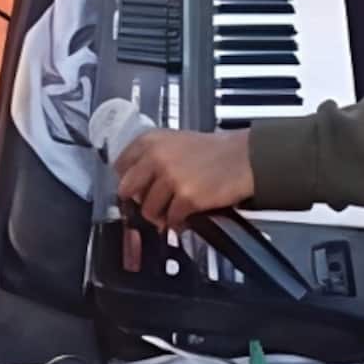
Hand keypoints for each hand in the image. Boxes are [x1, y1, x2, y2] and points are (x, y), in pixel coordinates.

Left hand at [115, 129, 255, 232]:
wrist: (243, 158)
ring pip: (148, 210)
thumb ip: (152, 157)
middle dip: (139, 201)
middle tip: (151, 204)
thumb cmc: (213, 151)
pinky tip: (187, 215)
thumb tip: (134, 182)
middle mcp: (156, 157)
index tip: (133, 189)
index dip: (127, 181)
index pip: (120, 166)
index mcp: (150, 140)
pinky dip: (178, 222)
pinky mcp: (186, 198)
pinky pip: (171, 220)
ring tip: (173, 210)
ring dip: (160, 215)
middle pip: (127, 190)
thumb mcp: (175, 142)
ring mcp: (170, 178)